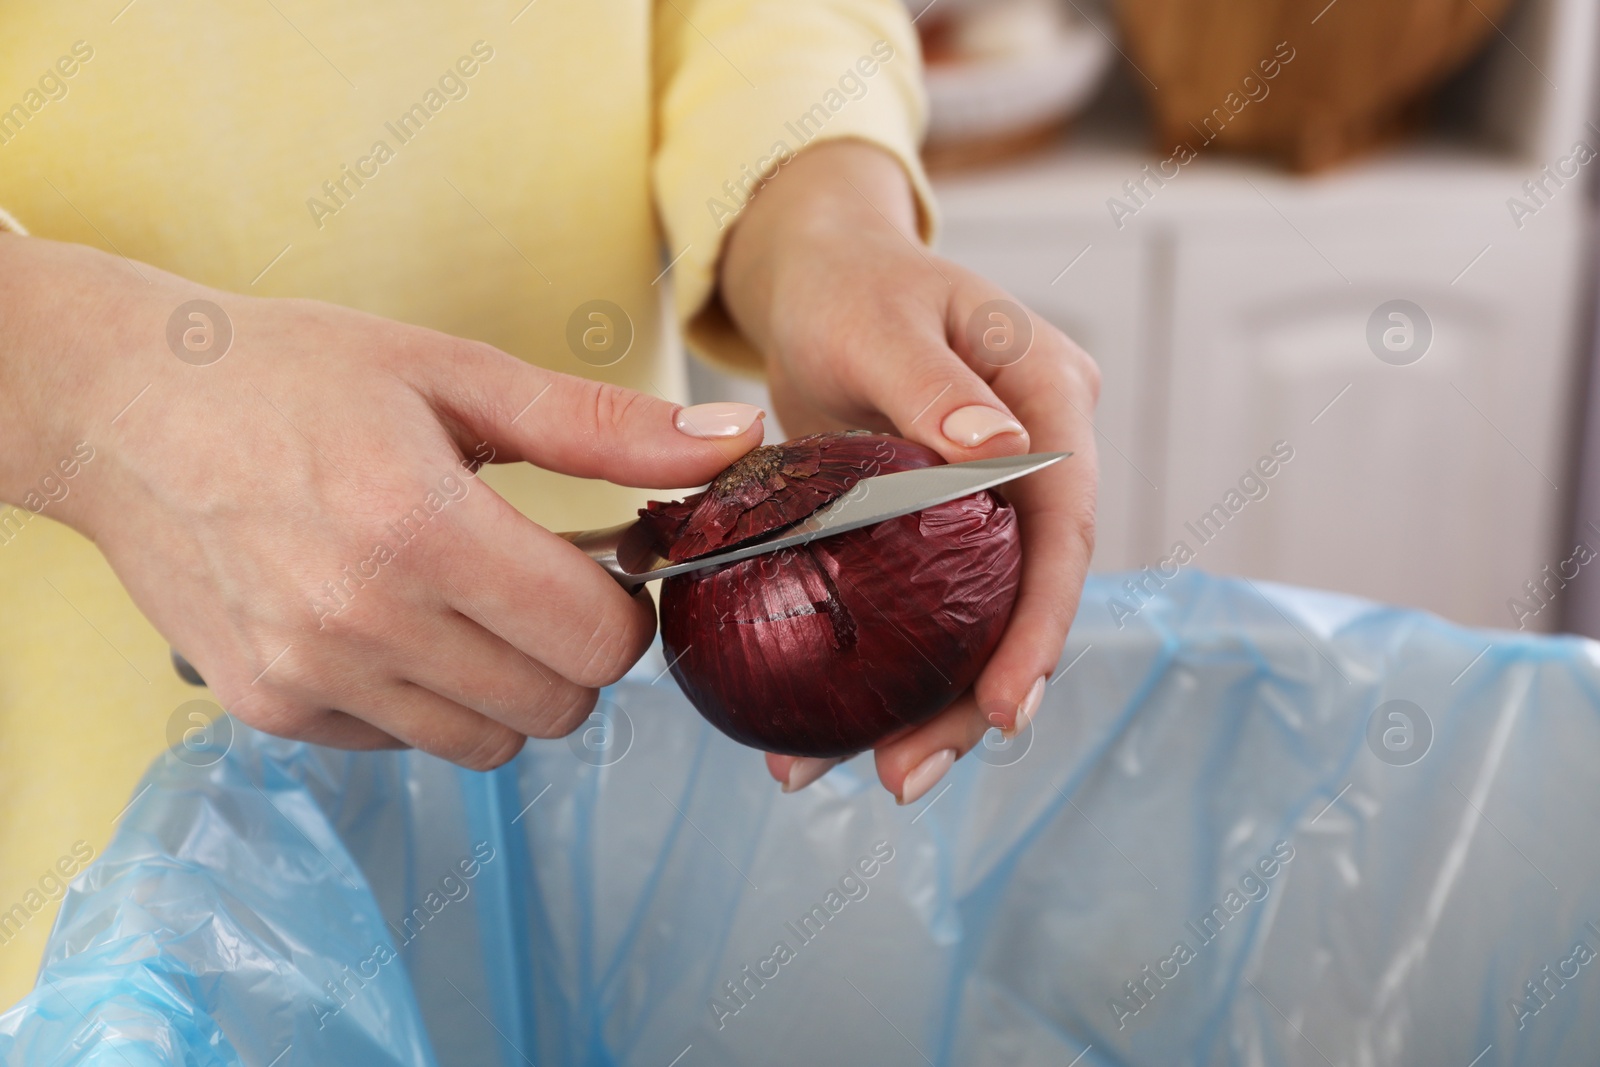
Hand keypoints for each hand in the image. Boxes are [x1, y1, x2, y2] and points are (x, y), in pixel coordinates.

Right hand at [0, 234, 764, 768]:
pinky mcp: (270, 709)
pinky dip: (426, 698)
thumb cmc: (292, 373)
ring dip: (506, 682)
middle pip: (558, 705)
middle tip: (535, 575)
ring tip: (459, 595)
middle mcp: (363, 622)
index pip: (600, 642)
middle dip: (575, 649)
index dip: (625, 606)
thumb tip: (734, 444)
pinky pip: (406, 742)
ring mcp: (310, 678)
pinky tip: (390, 619)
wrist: (119, 407)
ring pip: (490, 742)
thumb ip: (604, 428)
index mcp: (423, 527)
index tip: (602, 560)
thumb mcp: (456, 374)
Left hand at [717, 140, 1099, 802]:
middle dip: (977, 700)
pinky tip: (833, 732)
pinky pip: (931, 613)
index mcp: (1051, 402)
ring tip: (865, 776)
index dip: (1042, 626)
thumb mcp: (877, 320)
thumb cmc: (849, 285)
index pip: (1066, 528)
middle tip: (904, 777)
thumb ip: (933, 383)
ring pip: (980, 622)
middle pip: (1026, 598)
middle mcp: (1036, 461)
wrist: (817, 280)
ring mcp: (992, 502)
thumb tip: (998, 448)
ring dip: (929, 706)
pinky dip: (890, 672)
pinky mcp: (943, 533)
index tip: (1001, 708)